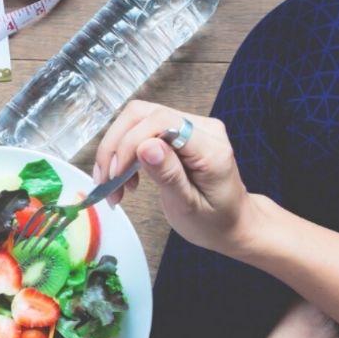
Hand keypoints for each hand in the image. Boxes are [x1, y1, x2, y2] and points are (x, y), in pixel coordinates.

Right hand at [94, 100, 261, 254]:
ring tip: (113, 185)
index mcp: (211, 148)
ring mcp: (191, 126)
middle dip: (116, 146)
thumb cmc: (214, 221)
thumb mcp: (189, 207)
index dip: (130, 143)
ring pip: (137, 119)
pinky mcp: (178, 132)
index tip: (116, 175)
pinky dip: (124, 153)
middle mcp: (203, 128)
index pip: (162, 122)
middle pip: (143, 114)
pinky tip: (124, 178)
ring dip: (115, 150)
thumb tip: (146, 146)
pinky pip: (141, 130)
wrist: (232, 223)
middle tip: (106, 181)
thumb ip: (169, 175)